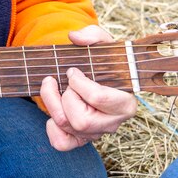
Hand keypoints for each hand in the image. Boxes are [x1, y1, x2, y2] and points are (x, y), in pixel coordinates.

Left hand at [39, 25, 137, 150]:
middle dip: (66, 96)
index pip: (98, 98)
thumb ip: (92, 35)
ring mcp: (95, 134)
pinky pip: (61, 143)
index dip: (78, 82)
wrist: (98, 75)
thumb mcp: (103, 43)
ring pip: (67, 128)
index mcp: (126, 103)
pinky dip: (51, 128)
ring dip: (52, 104)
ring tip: (52, 87)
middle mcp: (112, 124)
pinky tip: (54, 108)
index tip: (73, 71)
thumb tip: (74, 38)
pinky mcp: (80, 139)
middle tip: (64, 81)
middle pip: (81, 120)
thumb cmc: (103, 61)